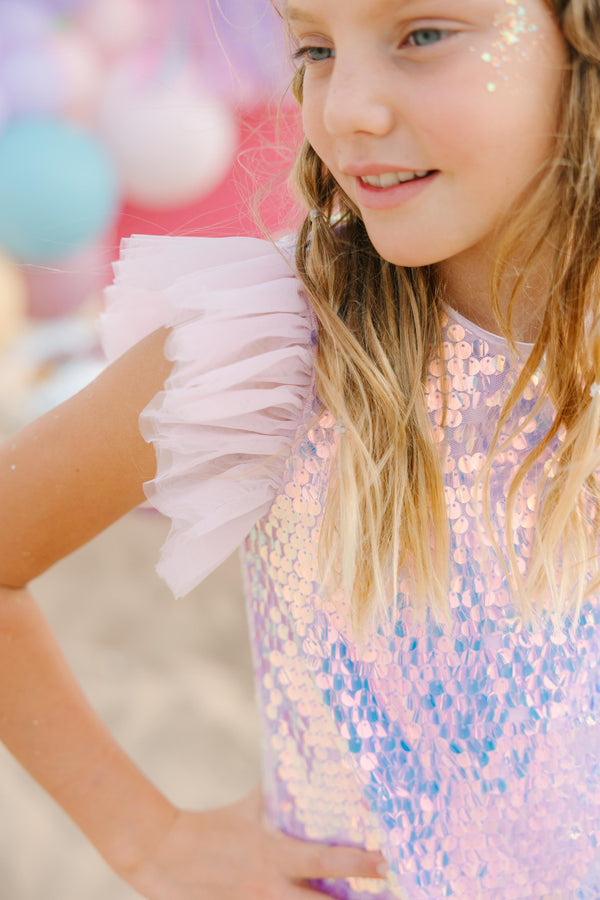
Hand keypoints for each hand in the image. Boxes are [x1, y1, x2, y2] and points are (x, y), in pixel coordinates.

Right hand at [118, 786, 387, 898]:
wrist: (162, 854)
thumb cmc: (211, 826)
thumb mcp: (246, 809)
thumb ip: (274, 797)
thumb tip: (294, 771)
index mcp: (274, 855)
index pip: (326, 860)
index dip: (358, 864)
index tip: (386, 864)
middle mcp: (270, 888)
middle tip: (391, 897)